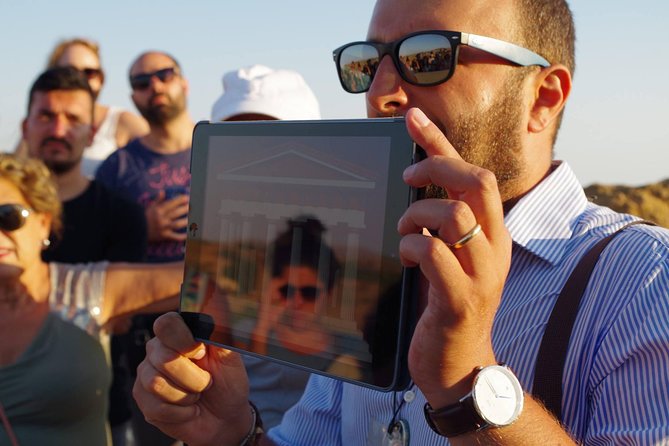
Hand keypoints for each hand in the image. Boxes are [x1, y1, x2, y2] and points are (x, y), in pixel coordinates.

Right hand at [133, 312, 252, 445]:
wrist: (224, 417)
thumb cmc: (227, 383)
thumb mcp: (230, 359)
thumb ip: (219, 338)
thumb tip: (215, 318)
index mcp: (178, 334)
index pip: (166, 324)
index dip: (183, 339)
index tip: (202, 353)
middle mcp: (157, 351)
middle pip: (164, 357)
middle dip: (194, 377)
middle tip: (206, 382)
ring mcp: (146, 375)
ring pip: (156, 383)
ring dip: (187, 395)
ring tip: (197, 396)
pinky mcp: (144, 400)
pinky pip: (157, 407)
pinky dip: (181, 412)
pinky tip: (189, 410)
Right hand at [145, 190, 188, 241]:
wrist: (136, 231)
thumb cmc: (144, 218)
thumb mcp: (149, 208)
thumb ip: (157, 200)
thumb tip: (162, 191)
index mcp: (158, 210)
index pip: (171, 203)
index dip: (180, 200)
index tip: (187, 197)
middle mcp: (161, 218)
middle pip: (176, 213)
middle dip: (185, 209)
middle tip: (192, 206)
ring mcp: (163, 228)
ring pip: (177, 224)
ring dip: (186, 221)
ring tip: (193, 218)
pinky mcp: (164, 236)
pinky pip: (175, 237)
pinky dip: (182, 236)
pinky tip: (189, 234)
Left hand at [398, 108, 511, 408]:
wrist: (460, 366)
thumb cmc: (447, 305)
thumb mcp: (449, 257)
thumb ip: (439, 224)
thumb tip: (415, 188)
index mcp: (492, 234)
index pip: (475, 174)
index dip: (440, 142)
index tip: (411, 118)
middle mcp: (494, 248)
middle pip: (477, 182)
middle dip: (437, 167)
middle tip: (409, 178)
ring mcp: (481, 274)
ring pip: (455, 214)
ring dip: (418, 215)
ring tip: (405, 232)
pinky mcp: (460, 299)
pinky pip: (435, 253)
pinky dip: (412, 247)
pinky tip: (406, 258)